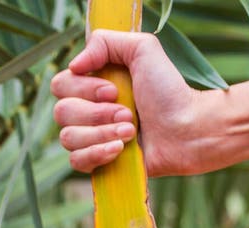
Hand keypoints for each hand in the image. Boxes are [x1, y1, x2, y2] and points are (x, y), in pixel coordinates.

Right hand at [51, 30, 203, 176]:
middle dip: (97, 114)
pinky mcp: (100, 164)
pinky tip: (120, 151)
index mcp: (93, 85)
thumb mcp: (142, 50)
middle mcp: (88, 111)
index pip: (61, 85)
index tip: (113, 91)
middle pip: (61, 113)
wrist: (187, 130)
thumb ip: (105, 42)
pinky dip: (97, 154)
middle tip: (128, 113)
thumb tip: (74, 65)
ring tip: (130, 132)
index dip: (83, 89)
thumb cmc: (169, 92)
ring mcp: (92, 139)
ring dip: (102, 133)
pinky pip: (77, 162)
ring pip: (68, 138)